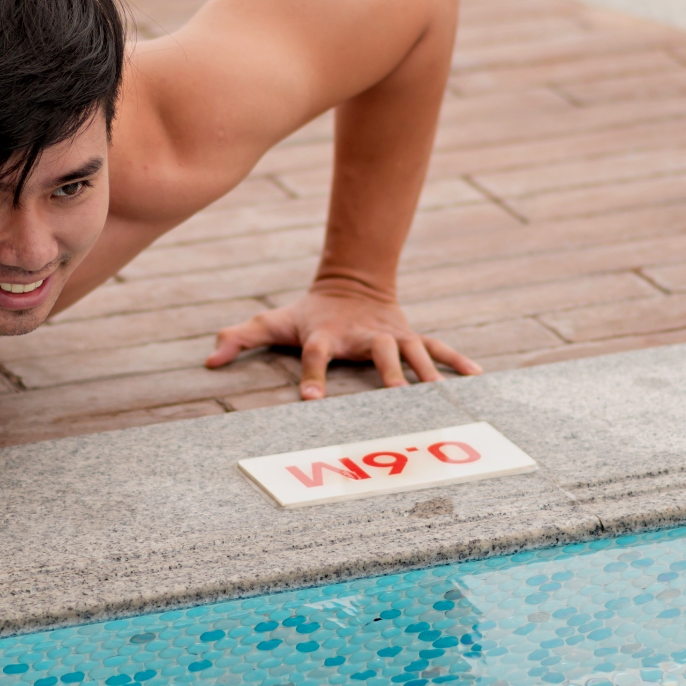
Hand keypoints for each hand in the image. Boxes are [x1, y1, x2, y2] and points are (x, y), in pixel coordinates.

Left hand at [206, 282, 481, 399]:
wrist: (351, 284)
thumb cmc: (308, 314)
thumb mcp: (273, 322)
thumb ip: (241, 338)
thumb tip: (208, 359)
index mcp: (327, 337)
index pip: (315, 356)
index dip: (312, 377)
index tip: (310, 401)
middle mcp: (363, 337)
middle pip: (379, 356)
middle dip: (390, 376)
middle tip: (399, 399)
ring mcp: (392, 336)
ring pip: (414, 355)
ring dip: (429, 376)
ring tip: (443, 399)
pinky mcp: (412, 336)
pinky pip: (439, 349)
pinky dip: (458, 362)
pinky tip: (477, 379)